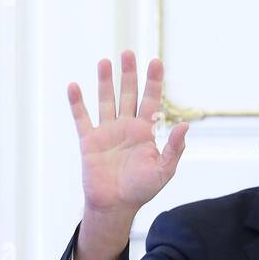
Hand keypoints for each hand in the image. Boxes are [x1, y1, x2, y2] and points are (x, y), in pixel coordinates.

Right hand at [67, 50, 188, 259]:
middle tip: (128, 53)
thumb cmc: (141, 190)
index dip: (153, 81)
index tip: (156, 62)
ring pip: (106, 101)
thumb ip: (174, 149)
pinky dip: (77, 103)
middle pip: (128, 94)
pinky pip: (82, 119)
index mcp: (145, 132)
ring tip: (105, 62)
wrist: (115, 206)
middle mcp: (126, 127)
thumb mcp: (163, 171)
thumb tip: (184, 126)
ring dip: (105, 82)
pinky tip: (74, 87)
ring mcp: (106, 132)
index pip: (151, 100)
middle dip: (129, 74)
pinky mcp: (89, 141)